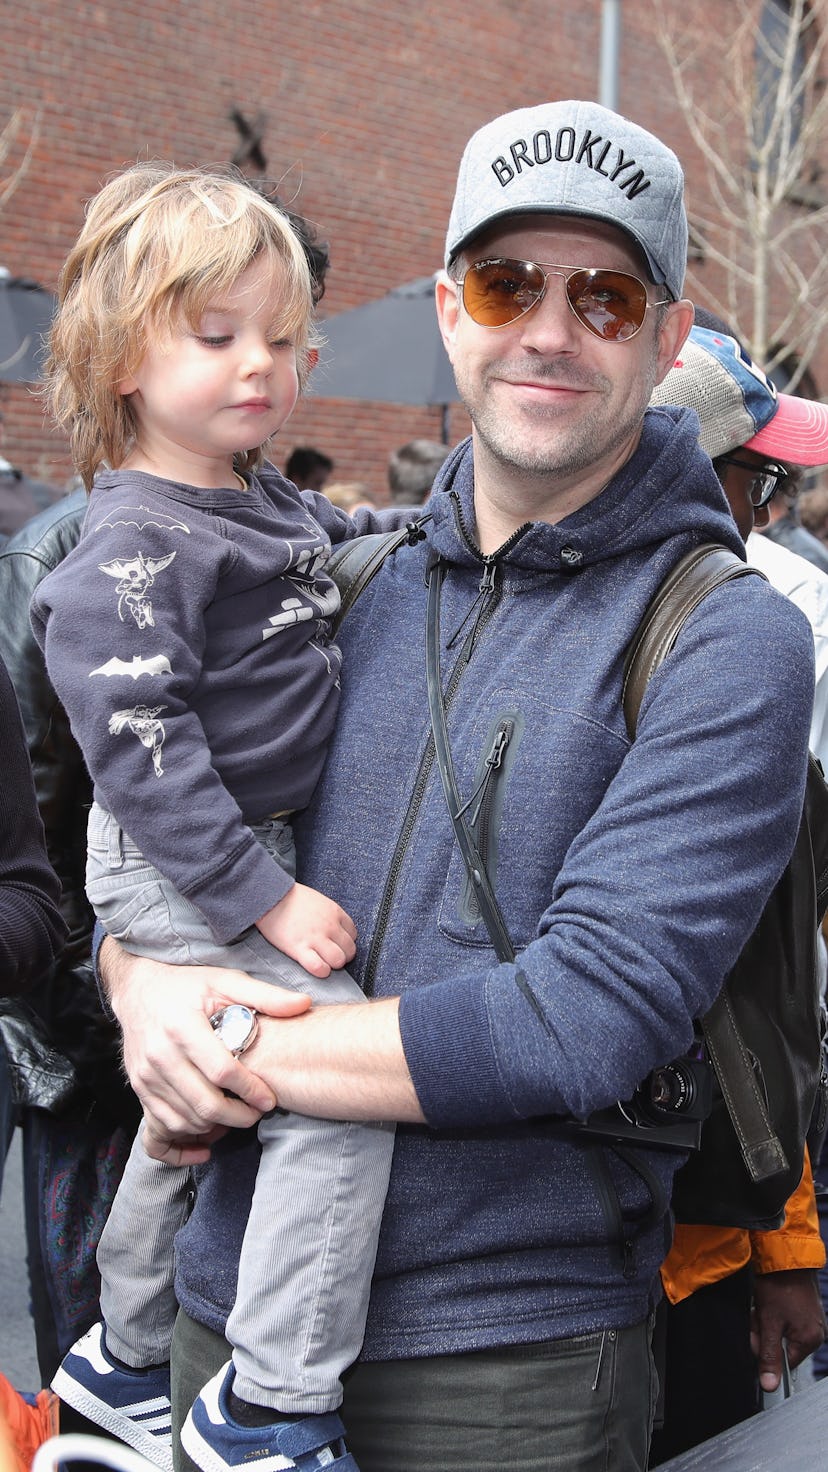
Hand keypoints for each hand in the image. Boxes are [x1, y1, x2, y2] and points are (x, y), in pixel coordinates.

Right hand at [100, 935, 311, 1157]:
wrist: (137, 989)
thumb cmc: (187, 985)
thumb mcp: (226, 981)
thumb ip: (265, 995)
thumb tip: (304, 1005)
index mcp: (183, 1027)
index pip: (222, 1072)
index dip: (250, 1090)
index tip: (270, 1099)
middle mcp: (159, 1055)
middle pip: (203, 1104)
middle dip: (238, 1117)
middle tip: (257, 1113)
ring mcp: (145, 1076)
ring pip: (184, 1121)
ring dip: (215, 1128)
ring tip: (237, 1117)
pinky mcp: (139, 1089)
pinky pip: (160, 1129)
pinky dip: (185, 1140)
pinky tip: (206, 1140)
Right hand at [256, 882, 356, 976]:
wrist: (270, 897)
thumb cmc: (292, 898)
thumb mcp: (319, 900)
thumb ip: (330, 915)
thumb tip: (336, 930)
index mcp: (335, 912)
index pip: (353, 934)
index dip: (345, 942)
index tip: (336, 944)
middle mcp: (329, 926)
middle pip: (349, 950)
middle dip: (342, 955)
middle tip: (330, 956)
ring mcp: (315, 938)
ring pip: (338, 960)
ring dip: (332, 965)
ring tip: (323, 963)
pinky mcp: (300, 949)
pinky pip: (319, 967)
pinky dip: (320, 971)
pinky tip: (316, 968)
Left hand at [751, 1268, 827, 1391]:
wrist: (784, 1255)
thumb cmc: (778, 1286)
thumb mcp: (768, 1322)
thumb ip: (769, 1356)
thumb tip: (770, 1387)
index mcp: (810, 1340)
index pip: (784, 1363)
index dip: (765, 1351)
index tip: (758, 1333)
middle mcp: (815, 1332)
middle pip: (781, 1348)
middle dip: (764, 1334)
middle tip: (759, 1315)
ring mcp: (811, 1320)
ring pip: (779, 1333)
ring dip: (766, 1322)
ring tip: (764, 1306)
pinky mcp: (804, 1309)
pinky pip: (784, 1321)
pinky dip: (772, 1314)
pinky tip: (769, 1302)